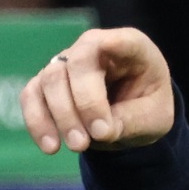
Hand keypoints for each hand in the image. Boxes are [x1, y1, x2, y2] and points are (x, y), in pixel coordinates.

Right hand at [20, 26, 174, 154]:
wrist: (133, 114)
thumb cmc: (148, 106)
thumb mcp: (156, 118)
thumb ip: (133, 121)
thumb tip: (100, 131)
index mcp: (130, 46)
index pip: (112, 43)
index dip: (104, 64)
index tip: (106, 100)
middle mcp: (93, 47)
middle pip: (73, 65)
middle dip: (79, 106)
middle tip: (87, 143)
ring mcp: (67, 62)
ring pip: (50, 79)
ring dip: (60, 116)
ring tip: (77, 147)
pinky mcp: (48, 82)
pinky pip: (32, 95)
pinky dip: (37, 121)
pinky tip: (50, 147)